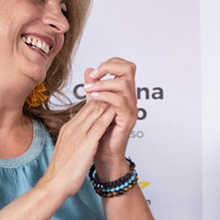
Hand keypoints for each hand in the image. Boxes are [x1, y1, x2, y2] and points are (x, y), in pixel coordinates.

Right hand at [40, 99, 116, 198]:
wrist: (54, 184)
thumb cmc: (61, 172)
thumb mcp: (67, 150)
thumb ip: (74, 140)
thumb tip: (82, 137)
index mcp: (68, 129)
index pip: (84, 109)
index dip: (97, 101)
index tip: (107, 96)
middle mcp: (73, 128)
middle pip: (90, 106)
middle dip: (103, 97)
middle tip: (115, 90)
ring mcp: (79, 134)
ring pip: (95, 112)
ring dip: (108, 103)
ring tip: (119, 96)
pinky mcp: (87, 142)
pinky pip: (100, 124)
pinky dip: (109, 116)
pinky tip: (117, 111)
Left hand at [81, 57, 137, 177]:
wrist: (104, 155)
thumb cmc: (101, 133)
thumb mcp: (95, 104)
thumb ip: (95, 87)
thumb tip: (90, 70)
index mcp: (124, 93)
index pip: (125, 66)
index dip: (110, 63)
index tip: (95, 71)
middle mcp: (130, 98)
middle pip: (129, 69)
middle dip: (109, 67)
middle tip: (94, 75)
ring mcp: (131, 108)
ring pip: (123, 84)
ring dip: (103, 83)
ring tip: (89, 89)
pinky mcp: (127, 119)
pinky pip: (119, 102)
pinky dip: (105, 97)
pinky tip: (93, 98)